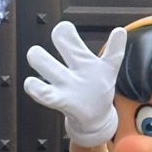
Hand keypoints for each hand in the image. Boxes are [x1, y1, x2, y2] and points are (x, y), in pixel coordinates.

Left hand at [24, 21, 126, 146]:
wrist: (93, 120)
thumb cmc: (95, 88)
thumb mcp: (107, 69)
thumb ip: (112, 49)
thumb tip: (120, 31)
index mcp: (102, 68)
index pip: (114, 54)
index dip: (116, 43)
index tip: (118, 33)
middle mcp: (86, 75)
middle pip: (72, 48)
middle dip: (61, 33)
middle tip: (60, 33)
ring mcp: (72, 88)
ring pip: (46, 64)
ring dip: (37, 57)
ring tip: (36, 56)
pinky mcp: (60, 101)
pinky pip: (42, 93)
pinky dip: (33, 86)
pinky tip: (31, 82)